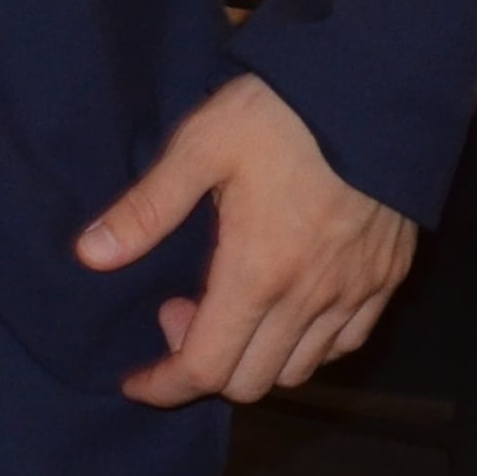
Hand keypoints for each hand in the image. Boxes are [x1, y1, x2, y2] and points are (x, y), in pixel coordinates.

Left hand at [73, 72, 416, 407]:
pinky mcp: (386, 280)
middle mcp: (310, 298)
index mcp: (258, 273)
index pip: (206, 368)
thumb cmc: (280, 114)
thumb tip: (90, 255)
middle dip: (202, 367)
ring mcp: (355, 294)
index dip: (164, 386)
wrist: (373, 89)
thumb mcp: (199, 147)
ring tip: (228, 303)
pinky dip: (306, 347)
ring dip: (253, 359)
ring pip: (298, 370)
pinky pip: (343, 345)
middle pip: (251, 382)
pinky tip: (284, 306)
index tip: (136, 381)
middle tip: (179, 311)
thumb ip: (146, 209)